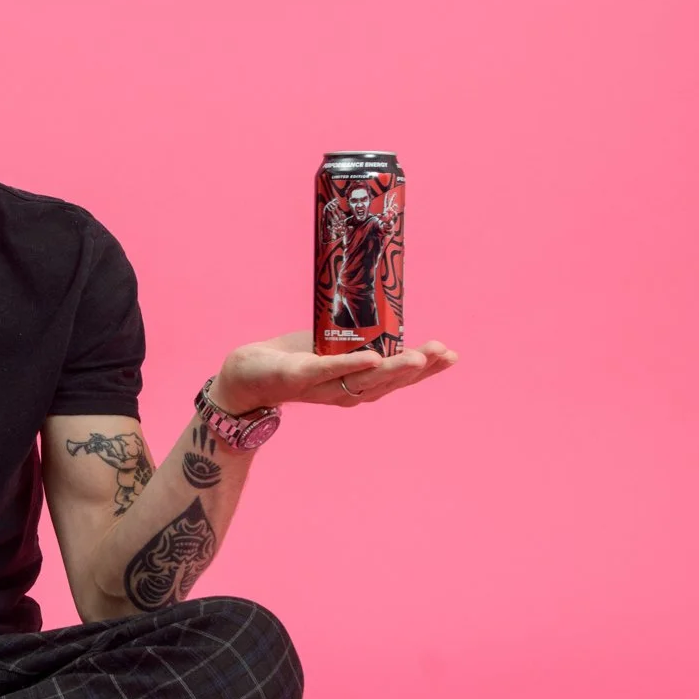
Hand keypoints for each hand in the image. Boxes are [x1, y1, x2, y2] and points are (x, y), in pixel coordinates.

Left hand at [212, 331, 458, 411]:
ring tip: (418, 356)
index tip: (451, 355)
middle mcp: (346, 392)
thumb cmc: (294, 358)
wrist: (247, 375)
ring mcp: (323, 387)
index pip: (399, 378)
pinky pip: (328, 371)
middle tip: (442, 353)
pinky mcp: (299, 377)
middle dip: (418, 368)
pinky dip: (352, 365)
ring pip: (364, 380)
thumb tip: (387, 306)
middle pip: (389, 382)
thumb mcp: (333, 346)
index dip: (427, 370)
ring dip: (393, 368)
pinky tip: (372, 358)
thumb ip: (359, 337)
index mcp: (358, 384)